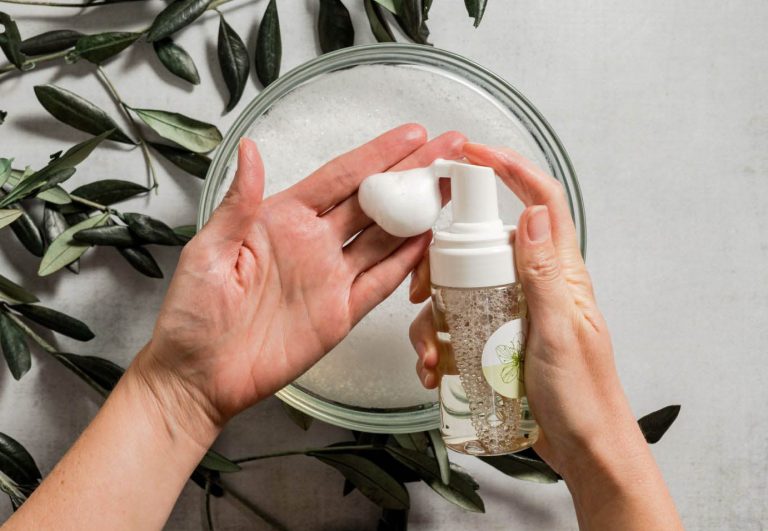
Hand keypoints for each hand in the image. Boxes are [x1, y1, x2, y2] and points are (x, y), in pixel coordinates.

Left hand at [134, 124, 465, 444]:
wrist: (199, 376)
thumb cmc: (192, 314)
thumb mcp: (207, 251)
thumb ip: (238, 204)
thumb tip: (251, 151)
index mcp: (281, 219)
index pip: (340, 177)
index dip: (377, 155)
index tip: (411, 135)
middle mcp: (313, 243)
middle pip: (373, 200)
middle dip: (412, 173)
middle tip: (448, 148)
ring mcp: (330, 277)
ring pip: (385, 236)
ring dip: (418, 212)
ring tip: (450, 187)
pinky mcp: (341, 313)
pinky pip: (381, 282)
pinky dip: (407, 263)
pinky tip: (429, 240)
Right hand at [408, 143, 643, 475]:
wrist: (583, 450)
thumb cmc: (584, 397)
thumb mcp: (560, 334)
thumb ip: (546, 276)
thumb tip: (531, 213)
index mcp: (558, 275)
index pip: (539, 203)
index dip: (510, 170)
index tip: (472, 153)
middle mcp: (532, 287)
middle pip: (480, 248)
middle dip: (442, 264)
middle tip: (423, 290)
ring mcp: (511, 314)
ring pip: (460, 292)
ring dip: (434, 320)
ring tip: (429, 355)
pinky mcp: (496, 342)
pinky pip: (457, 328)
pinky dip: (438, 345)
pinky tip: (435, 370)